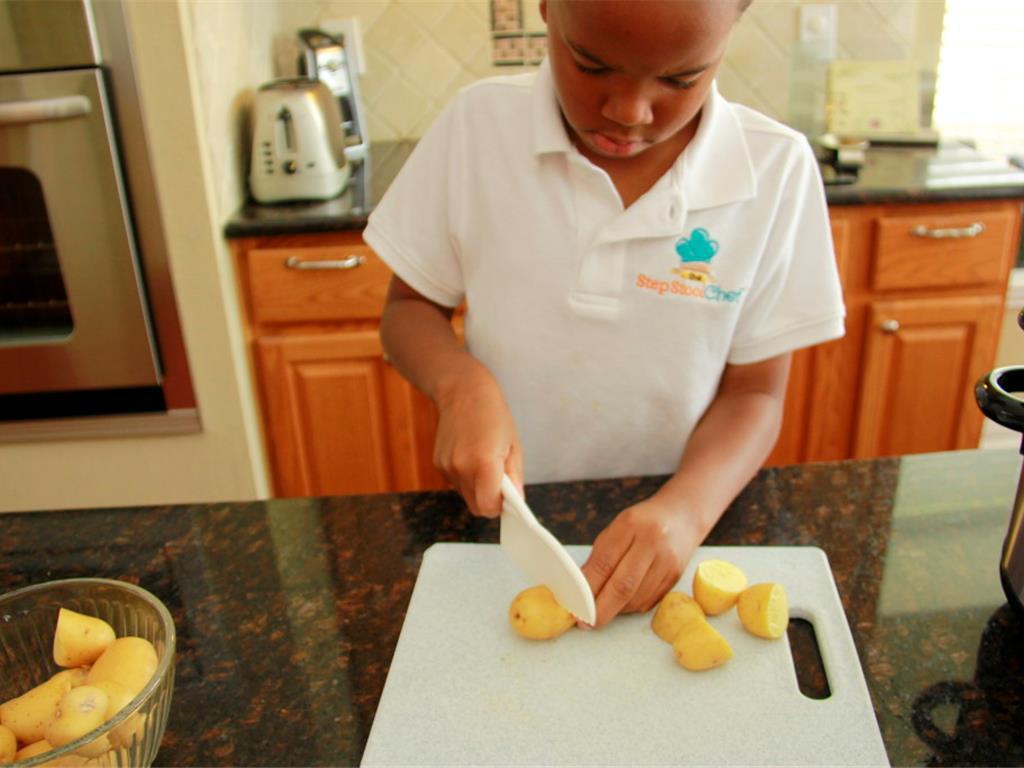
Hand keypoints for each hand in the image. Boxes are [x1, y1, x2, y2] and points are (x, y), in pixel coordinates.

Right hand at [433, 362, 522, 517]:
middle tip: (500, 482)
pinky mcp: (438, 464)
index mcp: (483, 462)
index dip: (500, 506)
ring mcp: (446, 466)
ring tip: (484, 462)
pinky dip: (466, 477)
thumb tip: (516, 501)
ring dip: (478, 488)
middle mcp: (461, 467)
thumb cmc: (493, 415)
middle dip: (490, 501)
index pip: (488, 507)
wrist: (463, 391)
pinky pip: (456, 483)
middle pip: (476, 507)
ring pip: (466, 495)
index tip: (508, 498)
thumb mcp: (513, 445)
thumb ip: (514, 477)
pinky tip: (471, 455)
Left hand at [579, 497, 701, 627]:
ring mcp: (667, 562)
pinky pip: (648, 601)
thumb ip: (599, 557)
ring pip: (636, 599)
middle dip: (601, 609)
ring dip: (615, 609)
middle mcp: (652, 543)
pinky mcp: (675, 578)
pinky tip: (623, 602)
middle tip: (586, 623)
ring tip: (603, 608)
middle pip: (623, 586)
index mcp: (630, 525)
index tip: (575, 606)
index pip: (604, 564)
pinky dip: (630, 607)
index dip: (588, 589)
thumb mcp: (616, 529)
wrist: (683, 516)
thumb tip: (581, 589)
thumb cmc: (641, 522)